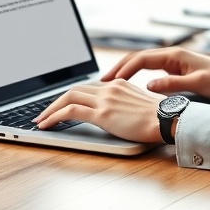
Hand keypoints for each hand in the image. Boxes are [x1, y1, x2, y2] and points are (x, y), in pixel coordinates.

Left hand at [34, 80, 164, 142]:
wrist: (169, 119)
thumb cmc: (162, 117)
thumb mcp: (142, 105)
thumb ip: (127, 105)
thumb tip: (121, 114)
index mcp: (119, 84)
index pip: (88, 87)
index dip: (72, 96)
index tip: (63, 105)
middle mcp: (109, 88)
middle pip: (74, 89)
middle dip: (56, 101)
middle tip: (45, 112)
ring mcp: (105, 99)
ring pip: (68, 98)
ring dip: (50, 109)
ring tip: (41, 120)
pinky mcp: (102, 113)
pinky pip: (70, 112)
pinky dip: (54, 117)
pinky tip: (47, 125)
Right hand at [102, 47, 209, 100]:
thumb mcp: (197, 83)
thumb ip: (172, 84)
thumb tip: (149, 86)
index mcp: (174, 55)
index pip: (141, 59)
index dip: (124, 69)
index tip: (112, 81)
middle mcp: (170, 55)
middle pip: (137, 58)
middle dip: (119, 68)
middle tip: (103, 81)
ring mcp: (172, 60)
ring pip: (141, 62)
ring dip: (125, 70)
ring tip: (110, 82)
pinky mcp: (174, 68)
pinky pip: (149, 68)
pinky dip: (135, 73)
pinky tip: (129, 83)